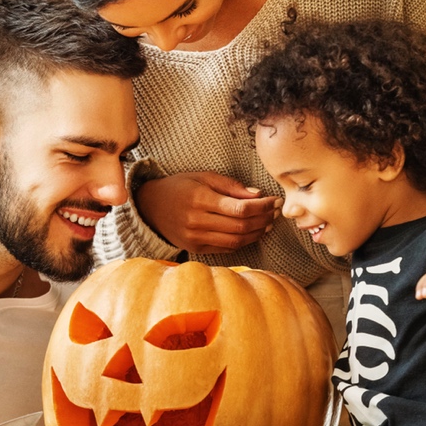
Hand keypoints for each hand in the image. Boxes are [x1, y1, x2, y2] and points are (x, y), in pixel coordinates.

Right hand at [136, 172, 279, 253]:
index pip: (240, 208)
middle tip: (276, 212)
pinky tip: (252, 232)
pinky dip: (243, 241)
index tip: (274, 200)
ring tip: (268, 223)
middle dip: (263, 219)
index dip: (262, 206)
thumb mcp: (203, 177)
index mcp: (200, 199)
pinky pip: (226, 248)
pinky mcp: (196, 248)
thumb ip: (230, 186)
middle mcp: (197, 221)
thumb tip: (257, 195)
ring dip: (257, 233)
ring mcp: (195, 238)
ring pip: (236, 240)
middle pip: (241, 226)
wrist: (150, 206)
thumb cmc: (179, 187)